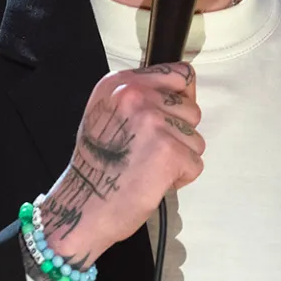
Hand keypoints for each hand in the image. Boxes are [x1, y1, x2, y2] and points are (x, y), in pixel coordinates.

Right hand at [37, 63, 203, 268]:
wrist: (84, 205)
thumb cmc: (97, 166)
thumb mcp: (108, 114)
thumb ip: (140, 98)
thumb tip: (182, 95)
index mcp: (120, 82)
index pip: (180, 75)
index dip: (180, 101)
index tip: (164, 121)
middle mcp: (135, 94)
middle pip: (192, 110)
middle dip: (178, 135)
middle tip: (147, 152)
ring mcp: (153, 121)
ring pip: (196, 138)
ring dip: (179, 158)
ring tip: (148, 167)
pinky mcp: (168, 151)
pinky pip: (195, 163)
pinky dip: (180, 178)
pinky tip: (153, 181)